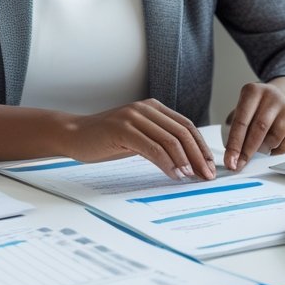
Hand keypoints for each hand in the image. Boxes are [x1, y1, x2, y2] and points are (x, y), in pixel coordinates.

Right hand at [61, 98, 216, 180]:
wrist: (75, 135)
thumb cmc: (107, 139)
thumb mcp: (138, 135)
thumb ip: (159, 139)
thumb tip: (188, 160)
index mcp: (153, 107)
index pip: (186, 126)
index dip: (200, 146)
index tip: (209, 166)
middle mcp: (146, 108)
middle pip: (182, 132)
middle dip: (198, 155)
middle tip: (206, 175)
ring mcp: (134, 117)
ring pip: (170, 140)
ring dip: (184, 160)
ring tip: (191, 177)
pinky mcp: (123, 130)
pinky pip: (152, 147)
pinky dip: (166, 163)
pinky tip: (173, 174)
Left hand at [223, 77, 284, 170]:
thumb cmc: (259, 108)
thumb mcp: (244, 110)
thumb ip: (237, 129)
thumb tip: (233, 157)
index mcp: (252, 91)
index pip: (241, 122)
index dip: (234, 145)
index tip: (230, 161)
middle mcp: (271, 96)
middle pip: (258, 129)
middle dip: (247, 152)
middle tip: (239, 165)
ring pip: (273, 138)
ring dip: (263, 149)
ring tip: (259, 147)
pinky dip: (276, 150)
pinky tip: (272, 146)